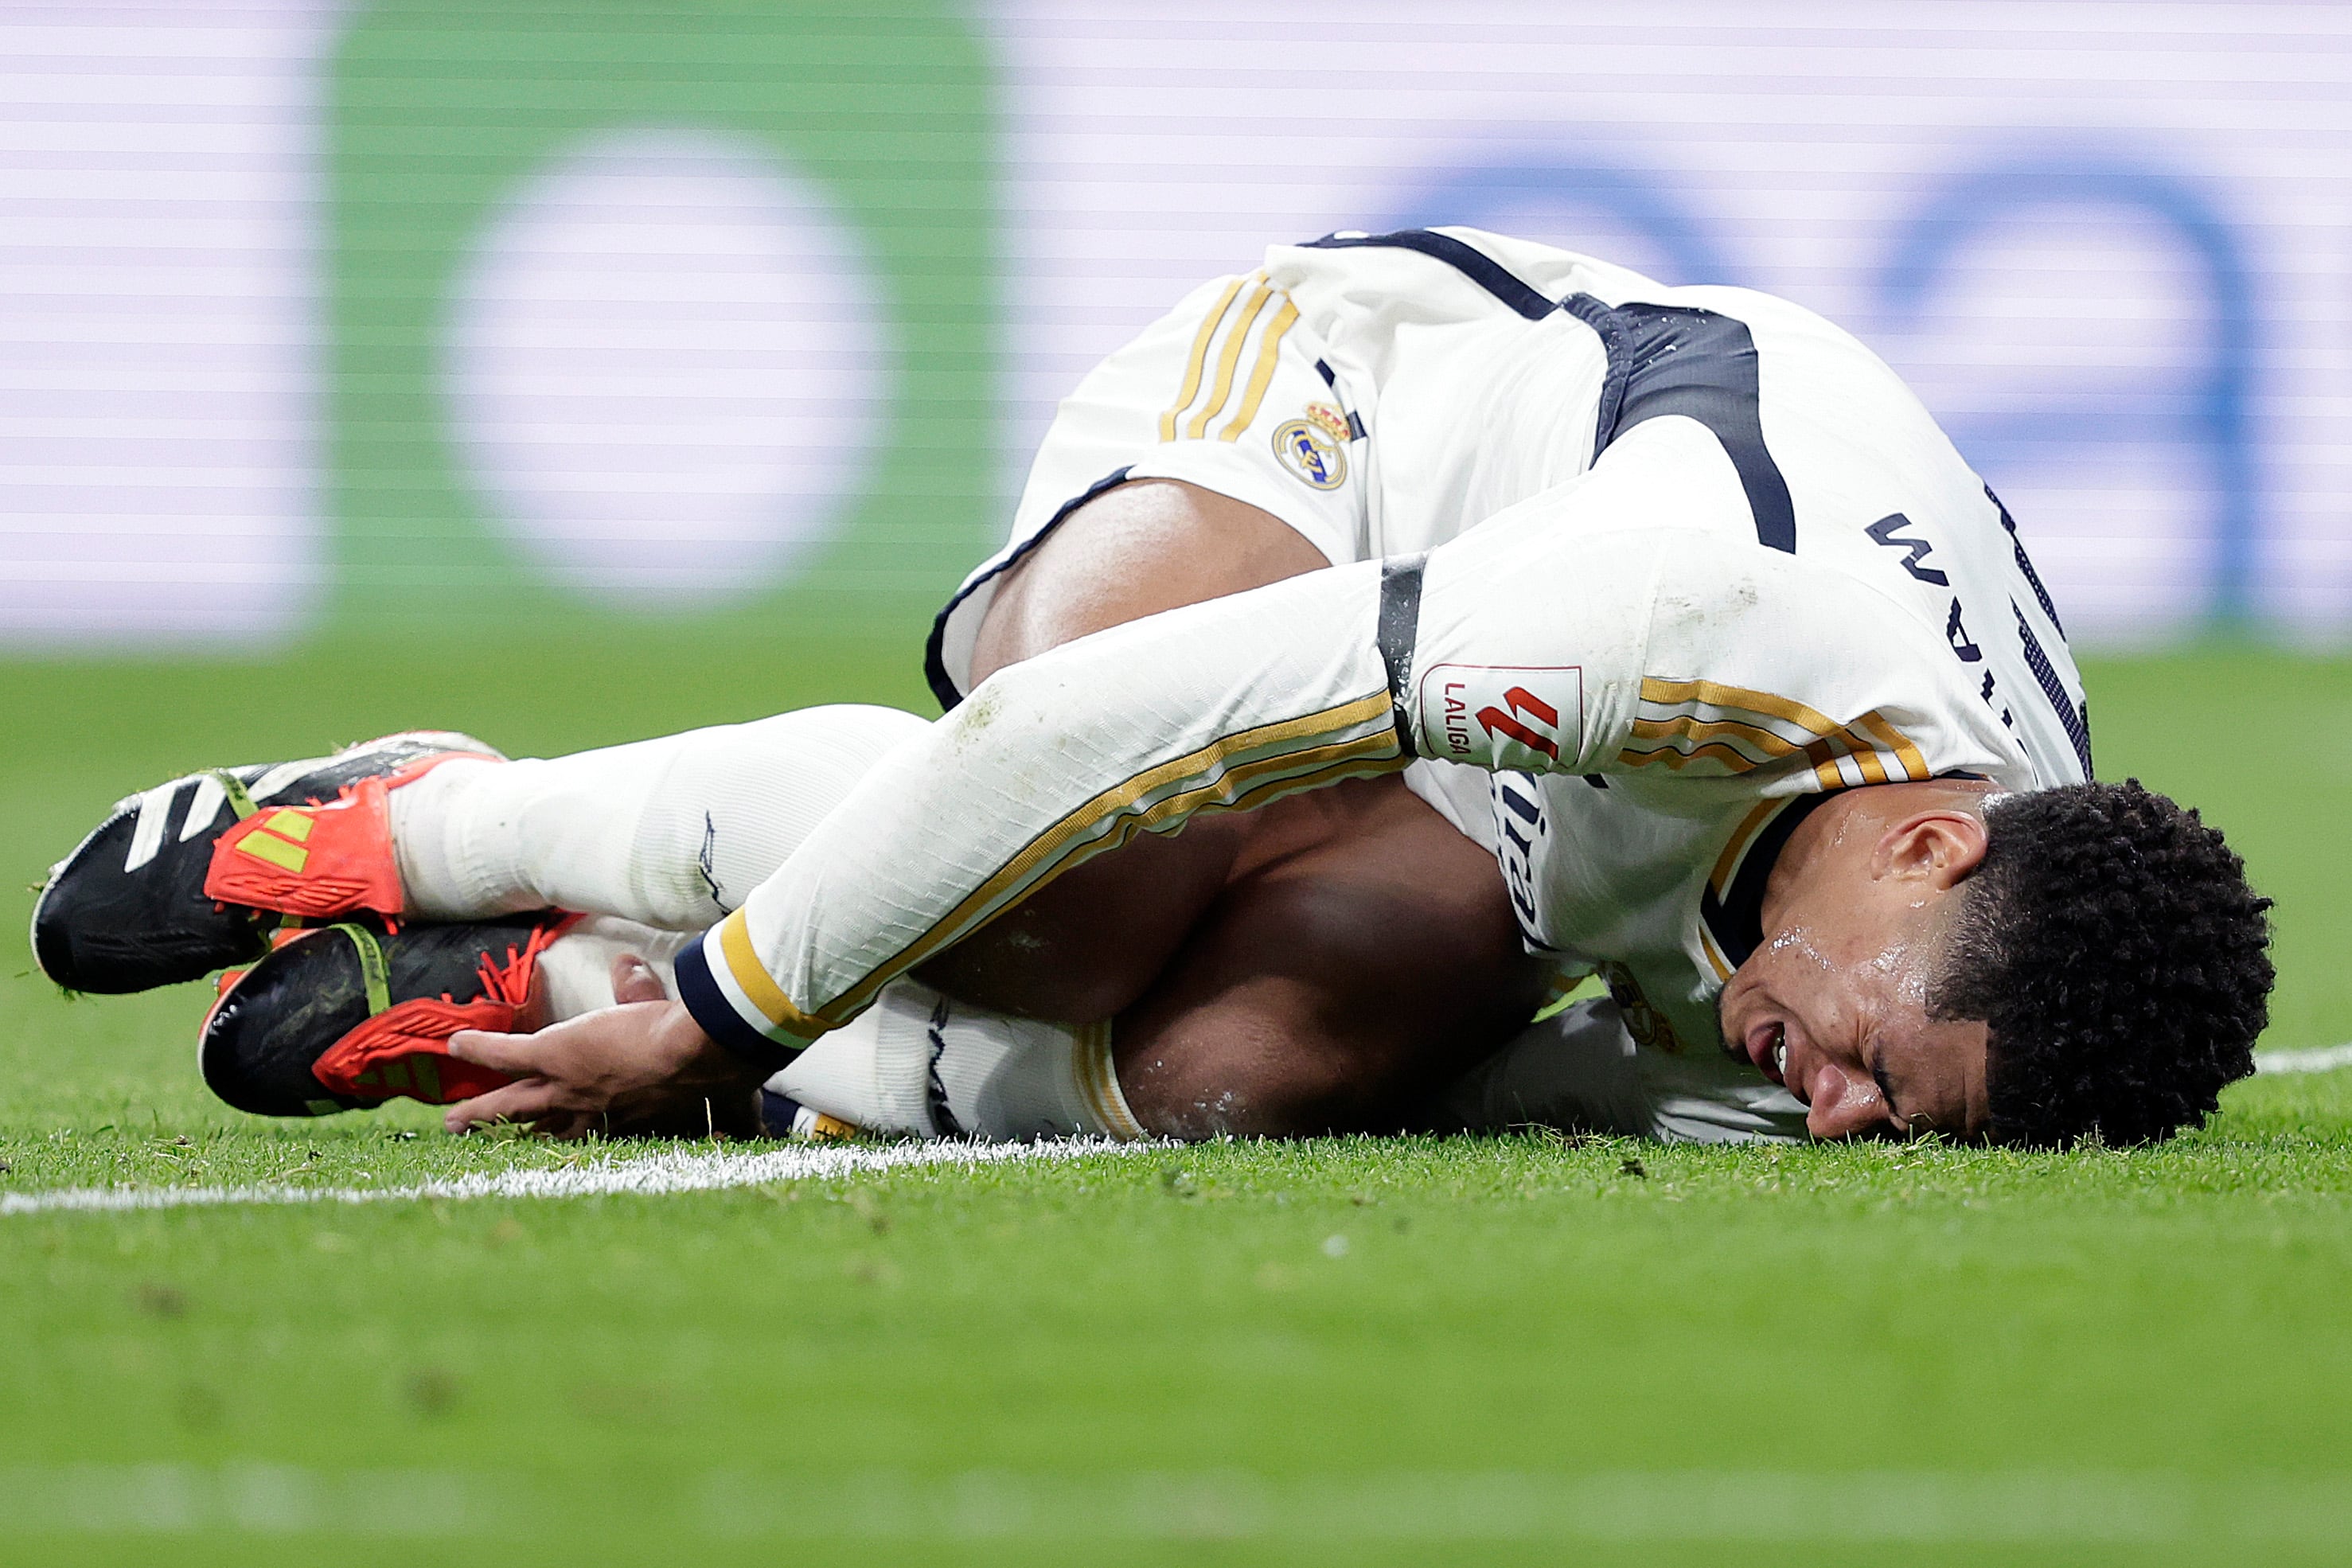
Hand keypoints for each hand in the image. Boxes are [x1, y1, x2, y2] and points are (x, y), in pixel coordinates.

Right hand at [442, 996, 761, 1139]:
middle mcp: (597, 1112)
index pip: (600, 1131)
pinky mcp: (553, 1057)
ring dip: (484, 1112)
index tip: (574, 1139)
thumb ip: (716, 1059)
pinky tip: (455, 1047)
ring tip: (454, 1124)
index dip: (585, 1135)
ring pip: (516, 1104)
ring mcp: (570, 1086)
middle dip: (523, 1139)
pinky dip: (481, 1050)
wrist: (700, 1055)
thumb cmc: (711, 1063)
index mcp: (630, 1118)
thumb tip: (712, 1028)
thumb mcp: (698, 1061)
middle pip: (549, 1129)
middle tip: (495, 1150)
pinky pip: (507, 1055)